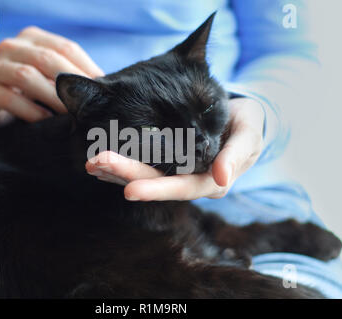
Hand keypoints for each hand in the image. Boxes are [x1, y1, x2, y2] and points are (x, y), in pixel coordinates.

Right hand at [0, 26, 103, 131]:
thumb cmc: (28, 91)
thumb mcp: (48, 79)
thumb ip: (69, 78)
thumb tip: (104, 89)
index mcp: (33, 38)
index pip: (65, 48)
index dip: (86, 67)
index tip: (104, 88)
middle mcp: (12, 46)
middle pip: (47, 59)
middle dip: (71, 82)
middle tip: (89, 103)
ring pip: (27, 76)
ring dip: (53, 96)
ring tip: (71, 114)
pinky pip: (10, 98)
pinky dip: (31, 111)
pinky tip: (46, 121)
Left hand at [85, 98, 263, 200]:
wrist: (238, 117)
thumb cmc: (245, 124)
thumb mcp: (249, 134)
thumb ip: (237, 155)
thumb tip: (222, 178)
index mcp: (211, 180)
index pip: (181, 187)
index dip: (156, 190)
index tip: (128, 190)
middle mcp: (190, 181)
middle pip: (155, 182)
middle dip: (124, 174)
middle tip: (96, 163)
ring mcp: (176, 173)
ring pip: (144, 177)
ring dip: (116, 172)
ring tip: (91, 163)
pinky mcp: (167, 163)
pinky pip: (142, 166)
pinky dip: (121, 165)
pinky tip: (100, 163)